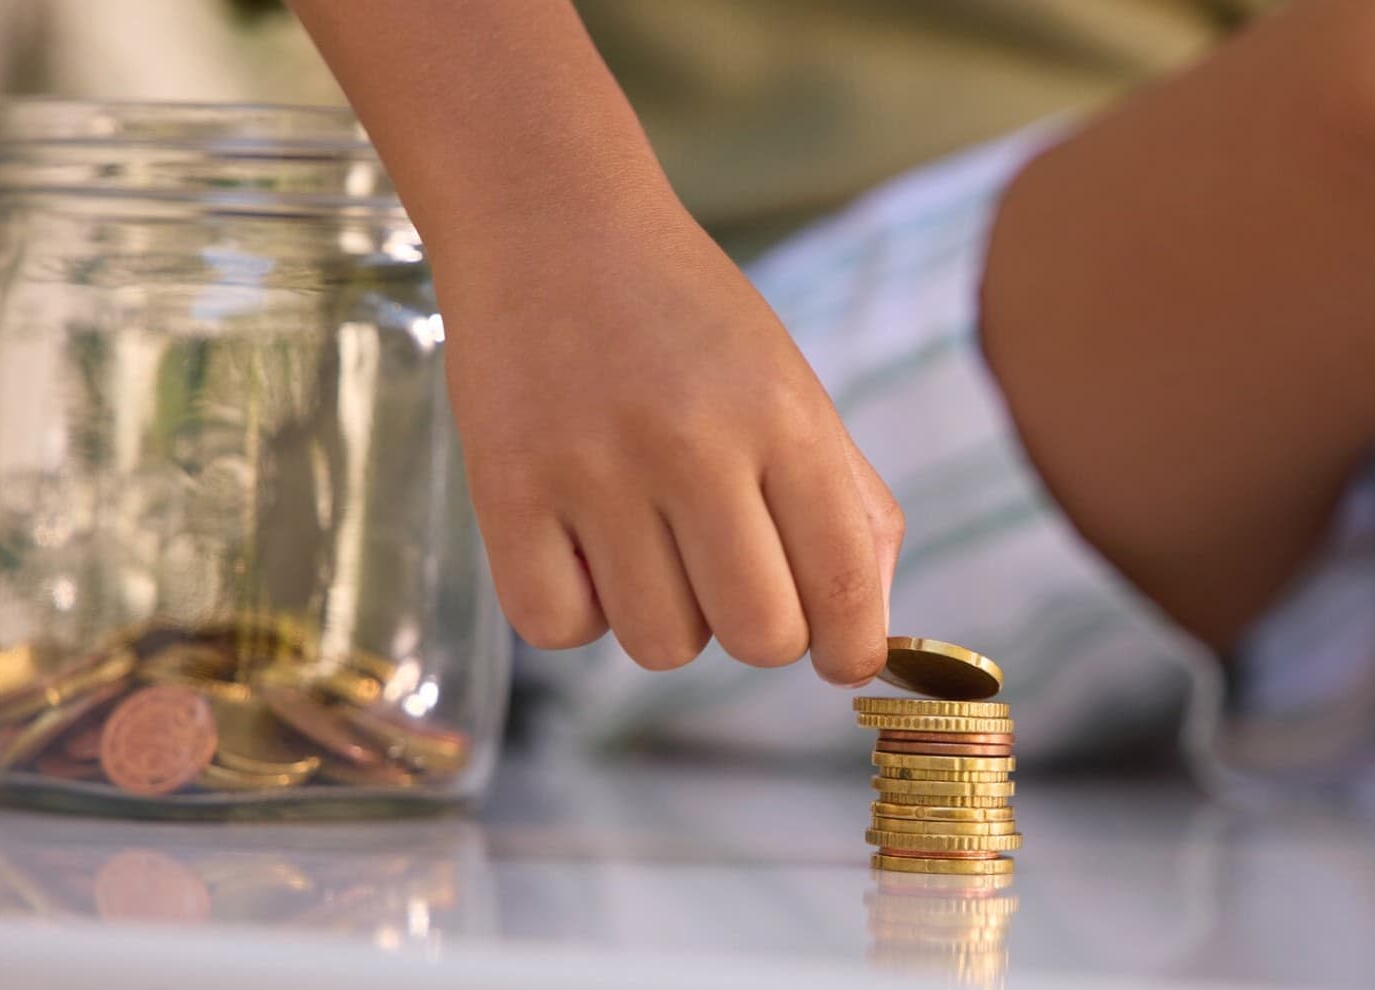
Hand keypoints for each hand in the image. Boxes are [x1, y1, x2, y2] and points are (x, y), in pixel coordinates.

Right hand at [437, 207, 901, 684]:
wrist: (549, 218)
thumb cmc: (685, 318)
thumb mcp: (790, 385)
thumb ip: (848, 503)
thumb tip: (870, 630)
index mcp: (782, 416)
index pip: (843, 583)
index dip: (852, 648)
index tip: (841, 656)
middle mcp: (692, 445)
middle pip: (759, 637)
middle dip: (759, 631)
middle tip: (732, 576)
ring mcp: (592, 470)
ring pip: (661, 645)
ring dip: (666, 615)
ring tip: (647, 536)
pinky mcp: (504, 489)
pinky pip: (559, 628)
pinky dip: (578, 609)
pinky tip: (582, 544)